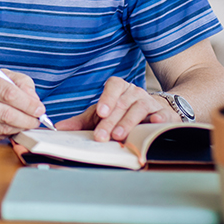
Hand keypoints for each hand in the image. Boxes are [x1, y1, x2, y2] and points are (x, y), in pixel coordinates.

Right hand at [0, 68, 45, 136]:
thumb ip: (19, 82)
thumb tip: (34, 100)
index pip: (9, 93)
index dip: (28, 103)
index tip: (39, 109)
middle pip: (7, 114)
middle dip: (27, 119)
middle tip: (36, 120)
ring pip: (2, 128)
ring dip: (19, 128)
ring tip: (26, 123)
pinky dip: (6, 134)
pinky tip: (10, 128)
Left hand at [56, 77, 177, 140]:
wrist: (155, 111)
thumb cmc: (123, 113)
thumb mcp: (102, 115)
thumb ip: (82, 121)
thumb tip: (58, 128)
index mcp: (120, 89)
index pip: (113, 87)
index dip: (107, 98)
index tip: (100, 113)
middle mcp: (135, 93)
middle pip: (123, 103)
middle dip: (111, 121)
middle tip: (102, 135)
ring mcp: (151, 102)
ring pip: (140, 108)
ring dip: (129, 122)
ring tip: (119, 135)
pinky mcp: (165, 115)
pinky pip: (163, 115)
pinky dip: (159, 119)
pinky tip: (153, 123)